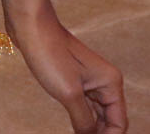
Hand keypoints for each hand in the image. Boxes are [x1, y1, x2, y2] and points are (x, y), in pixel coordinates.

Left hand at [0, 0, 126, 132]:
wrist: (30, 26)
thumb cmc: (50, 55)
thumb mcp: (69, 94)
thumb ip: (84, 121)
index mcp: (111, 83)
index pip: (119, 123)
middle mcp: (105, 82)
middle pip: (109, 120)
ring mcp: (89, 80)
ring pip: (96, 114)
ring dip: (89, 129)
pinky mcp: (73, 79)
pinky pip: (83, 105)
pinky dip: (80, 119)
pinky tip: (72, 129)